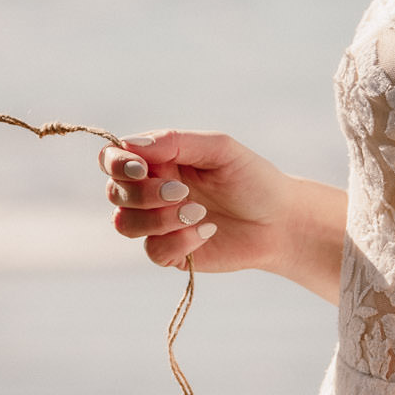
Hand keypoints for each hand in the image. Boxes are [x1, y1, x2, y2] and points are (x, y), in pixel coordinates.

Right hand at [99, 129, 309, 272]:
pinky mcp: (170, 253)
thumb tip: (130, 145)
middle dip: (143, 194)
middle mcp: (151, 191)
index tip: (142, 168)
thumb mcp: (219, 149)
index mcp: (158, 161)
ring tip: (198, 212)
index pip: (113, 159)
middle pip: (115, 193)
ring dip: (158, 219)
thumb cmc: (252, 179)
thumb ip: (175, 141)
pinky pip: (153, 250)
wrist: (281, 221)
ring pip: (126, 224)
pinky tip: (207, 231)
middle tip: (182, 192)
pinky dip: (179, 240)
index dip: (117, 164)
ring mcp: (158, 224)